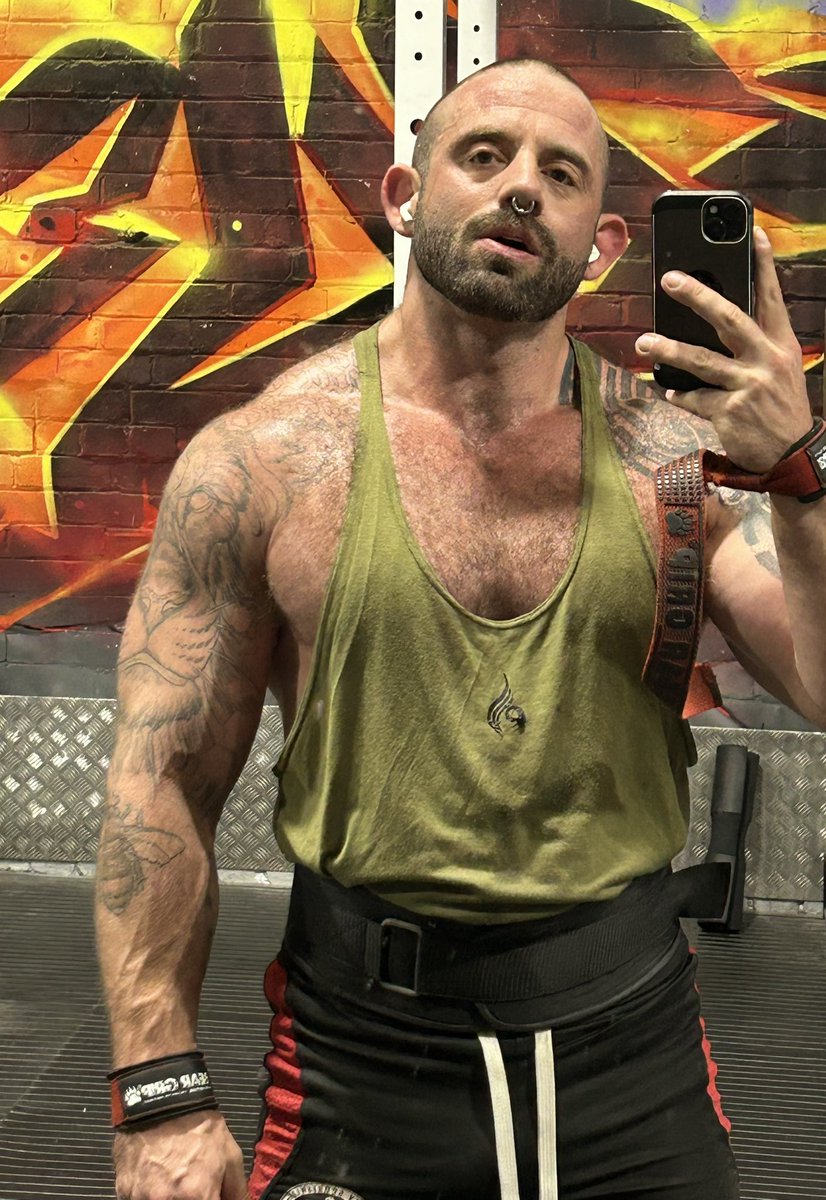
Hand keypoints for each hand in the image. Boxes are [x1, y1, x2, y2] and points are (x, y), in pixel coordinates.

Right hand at [113, 1109, 246, 1199]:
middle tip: (192, 1185)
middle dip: (191, 1199)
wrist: (161, 1102)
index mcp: (197, 1195)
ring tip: (173, 1179)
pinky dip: (150, 1195)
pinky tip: (157, 1177)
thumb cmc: (195, 1125)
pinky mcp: (125, 1192)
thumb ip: (236, 1191)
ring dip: (168, 1197)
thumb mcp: (230, 1154)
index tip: (210, 1197)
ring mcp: (142, 1198)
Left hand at [635, 227, 811, 471]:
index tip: (754, 233)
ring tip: (644, 342)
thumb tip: (715, 324)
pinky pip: (696, 398)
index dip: (764, 264)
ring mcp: (748, 385)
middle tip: (669, 279)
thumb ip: (756, 346)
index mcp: (781, 345)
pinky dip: (681, 394)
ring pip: (701, 359)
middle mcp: (767, 360)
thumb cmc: (780, 408)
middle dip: (697, 295)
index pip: (772, 297)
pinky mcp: (731, 410)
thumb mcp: (780, 371)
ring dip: (668, 349)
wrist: (792, 455)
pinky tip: (670, 390)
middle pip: (729, 318)